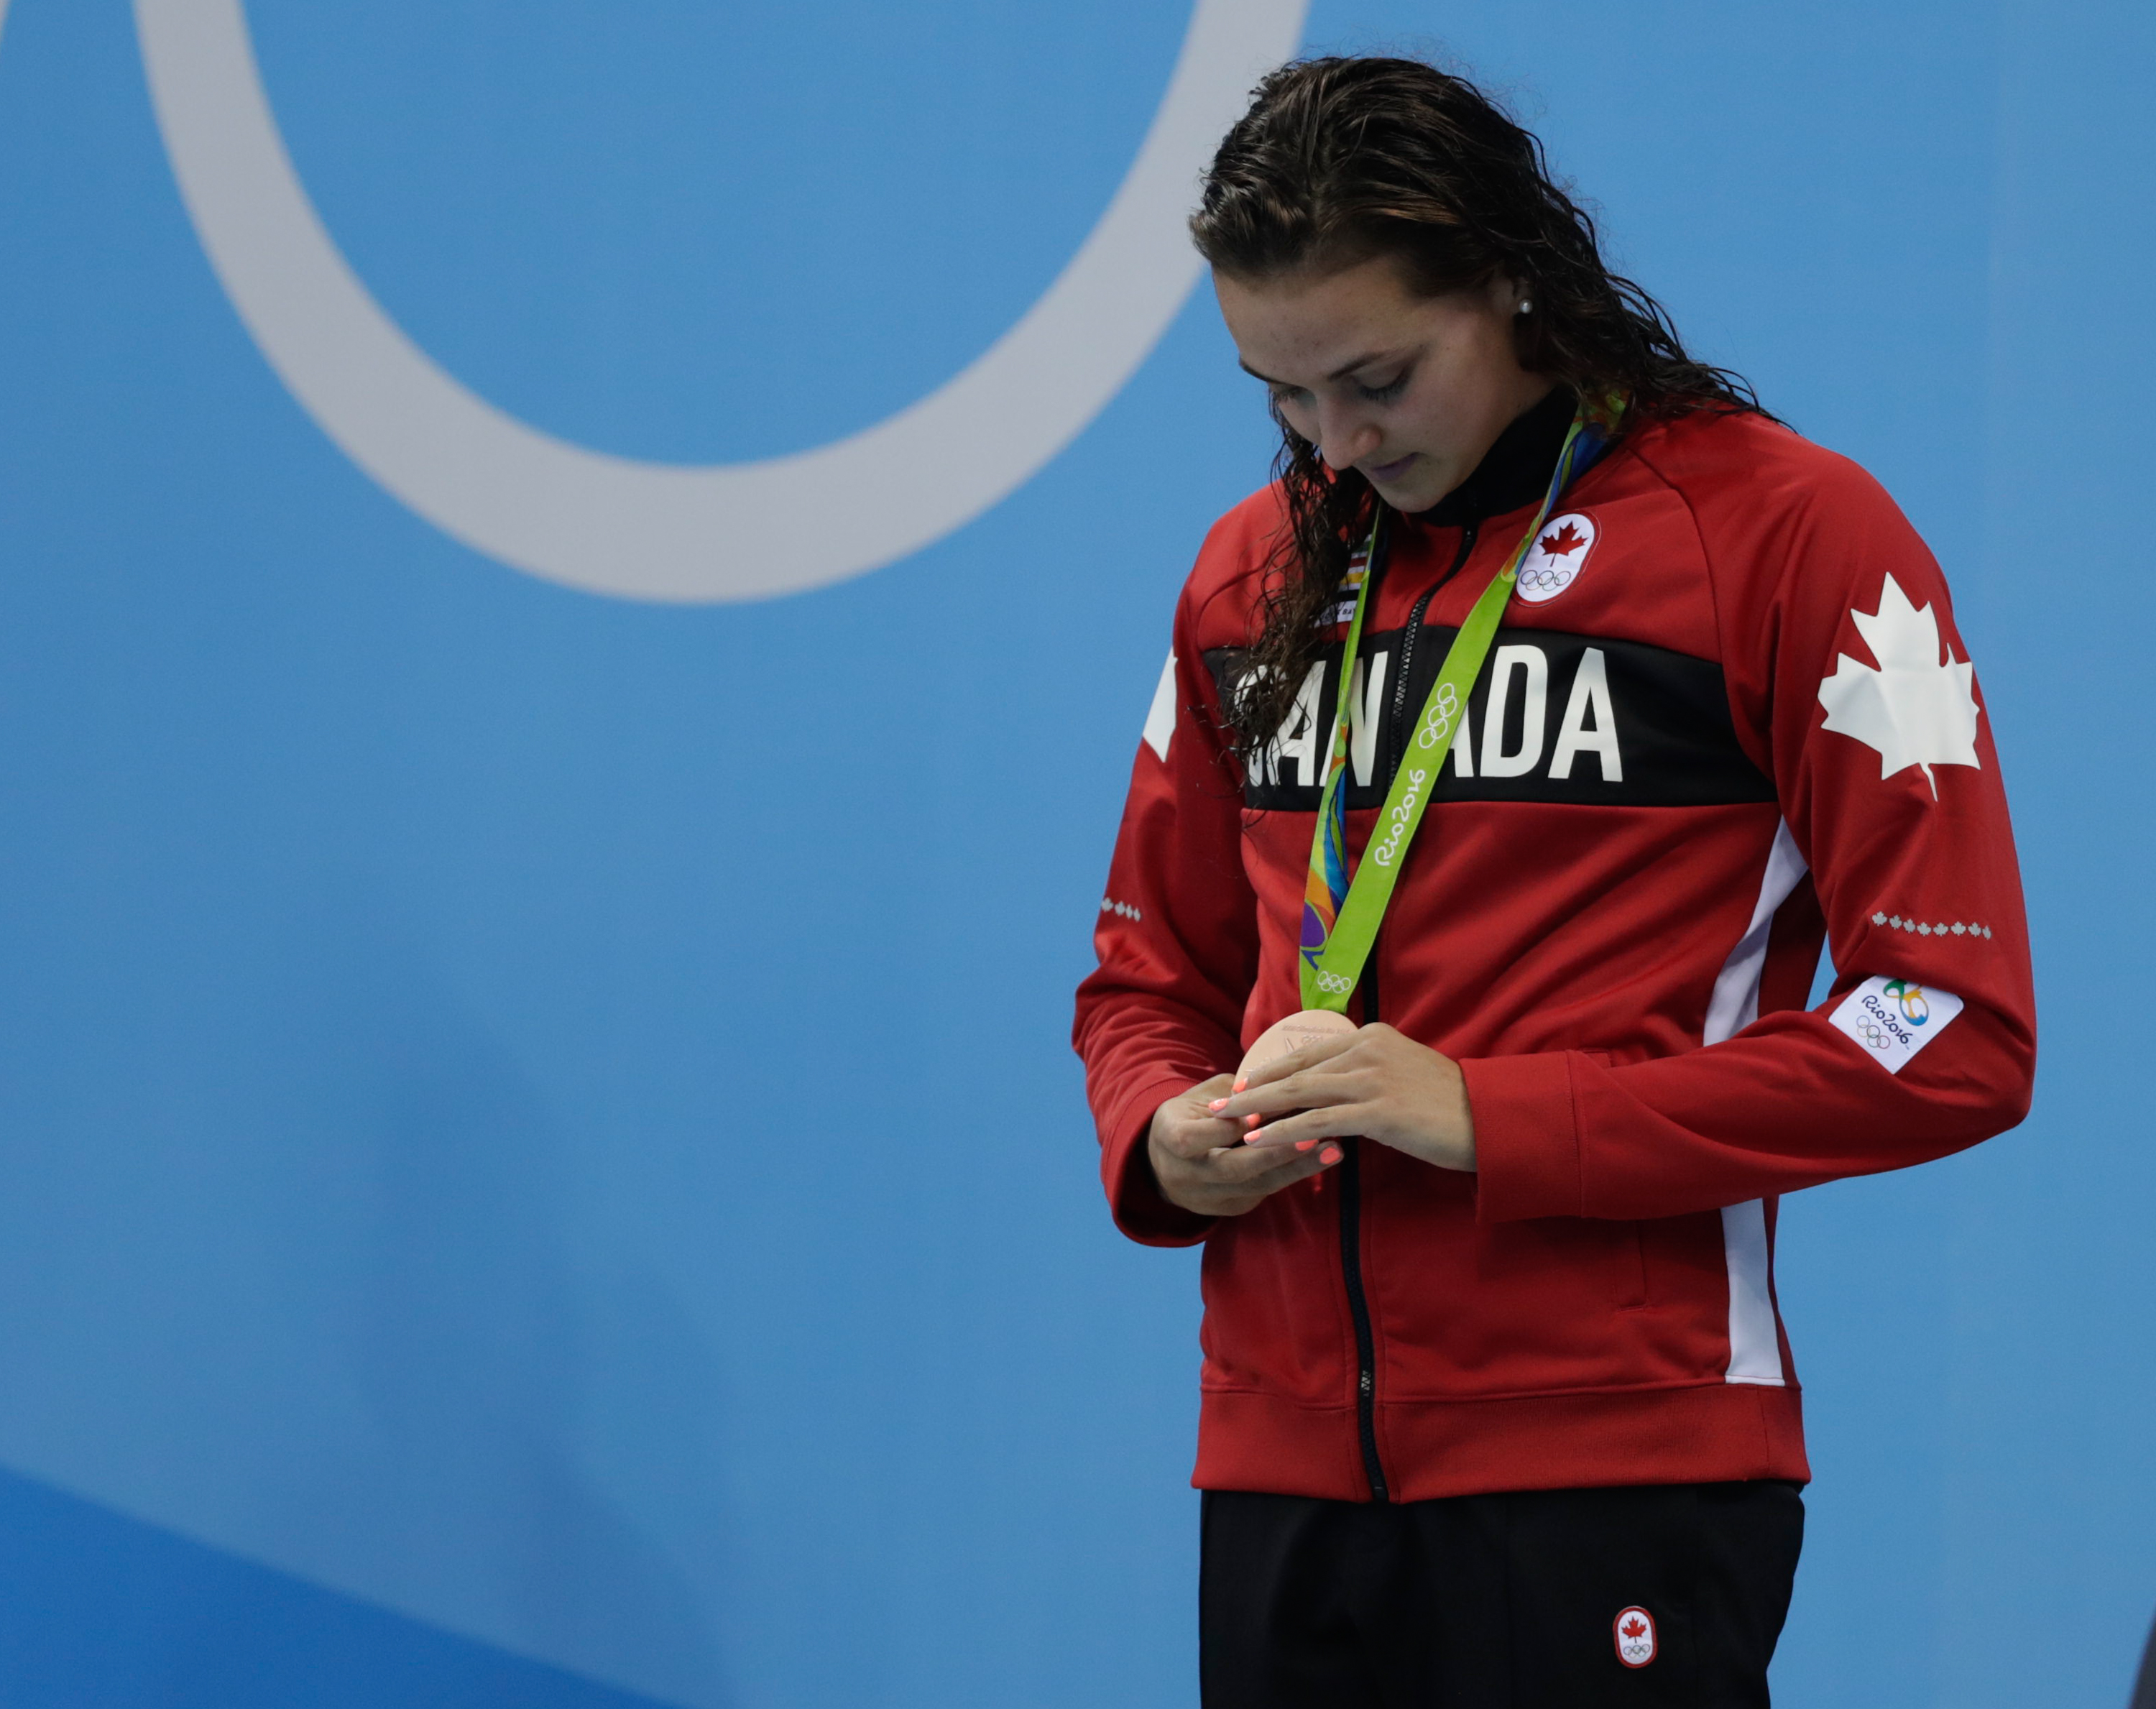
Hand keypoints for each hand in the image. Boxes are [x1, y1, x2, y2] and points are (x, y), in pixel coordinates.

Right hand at [1147, 1075, 1342, 1217]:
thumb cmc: (1191, 1114)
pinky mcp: (1229, 1209)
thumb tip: (1278, 1089)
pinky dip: (1292, 1175)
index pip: (1194, 1138)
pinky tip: (1319, 1160)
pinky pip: (1264, 1193)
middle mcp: (1183, 1175)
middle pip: (1232, 1169)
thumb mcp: (1200, 1096)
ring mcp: (1207, 1198)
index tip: (1261, 1112)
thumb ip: (1233, 1095)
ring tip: (1333, 1151)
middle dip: (1277, 1154)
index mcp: (1168, 1137)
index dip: (1227, 1128)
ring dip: (1297, 1169)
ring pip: (1256, 1187)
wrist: (1168, 1160)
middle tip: (1316, 1137)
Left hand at [1211, 1022, 1475, 1171]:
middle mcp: (1367, 1050)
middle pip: (1296, 1069)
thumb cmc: (1447, 1106)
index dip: (1271, 1070)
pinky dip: (1285, 1130)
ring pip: (1300, 1092)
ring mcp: (1371, 1078)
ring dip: (1259, 1109)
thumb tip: (1334, 1090)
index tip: (1242, 1084)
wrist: (1489, 1119)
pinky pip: (1319, 1120)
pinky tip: (1262, 1141)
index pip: (1309, 1053)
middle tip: (1219, 1103)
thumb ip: (1367, 1073)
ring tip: (1228, 1123)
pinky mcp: (1377, 1110)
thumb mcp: (1403, 1074)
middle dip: (1253, 1087)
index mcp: (1371, 1037)